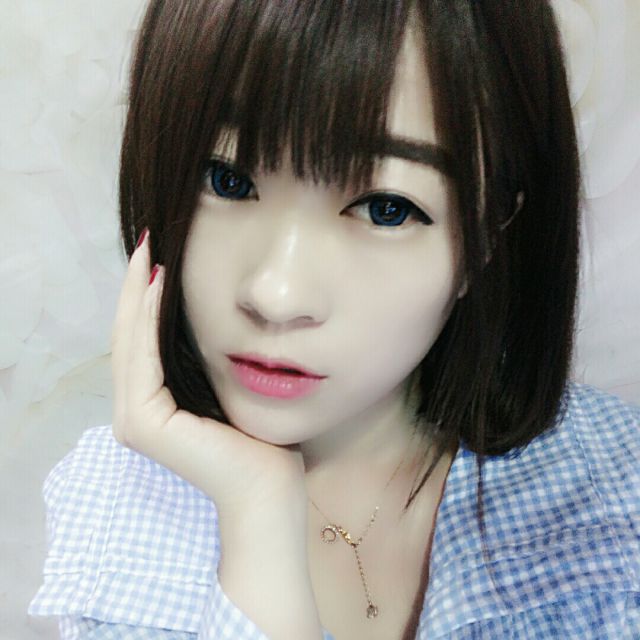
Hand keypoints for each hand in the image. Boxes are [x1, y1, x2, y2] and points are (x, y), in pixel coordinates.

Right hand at [110, 229, 307, 518]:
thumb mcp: (230, 387)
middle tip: (147, 242)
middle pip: (131, 336)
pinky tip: (159, 283)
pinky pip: (143, 357)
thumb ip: (209, 361)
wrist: (269, 489)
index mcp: (154, 406)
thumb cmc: (260, 442)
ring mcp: (134, 419)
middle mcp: (135, 412)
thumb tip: (214, 319)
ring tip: (149, 252)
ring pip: (131, 341)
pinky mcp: (142, 423)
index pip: (144, 342)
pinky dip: (148, 318)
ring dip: (138, 294)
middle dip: (138, 287)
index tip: (159, 257)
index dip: (147, 298)